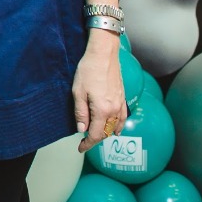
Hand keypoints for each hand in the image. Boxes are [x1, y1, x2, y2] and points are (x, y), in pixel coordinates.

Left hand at [73, 33, 125, 152]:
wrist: (103, 54)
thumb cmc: (88, 70)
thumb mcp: (78, 92)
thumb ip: (80, 113)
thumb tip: (82, 130)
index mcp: (102, 110)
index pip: (96, 135)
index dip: (87, 144)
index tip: (80, 148)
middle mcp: (114, 110)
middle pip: (106, 132)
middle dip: (95, 139)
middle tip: (84, 141)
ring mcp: (120, 104)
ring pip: (115, 126)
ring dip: (106, 133)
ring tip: (95, 135)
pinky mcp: (123, 98)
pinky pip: (123, 117)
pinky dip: (119, 126)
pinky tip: (116, 129)